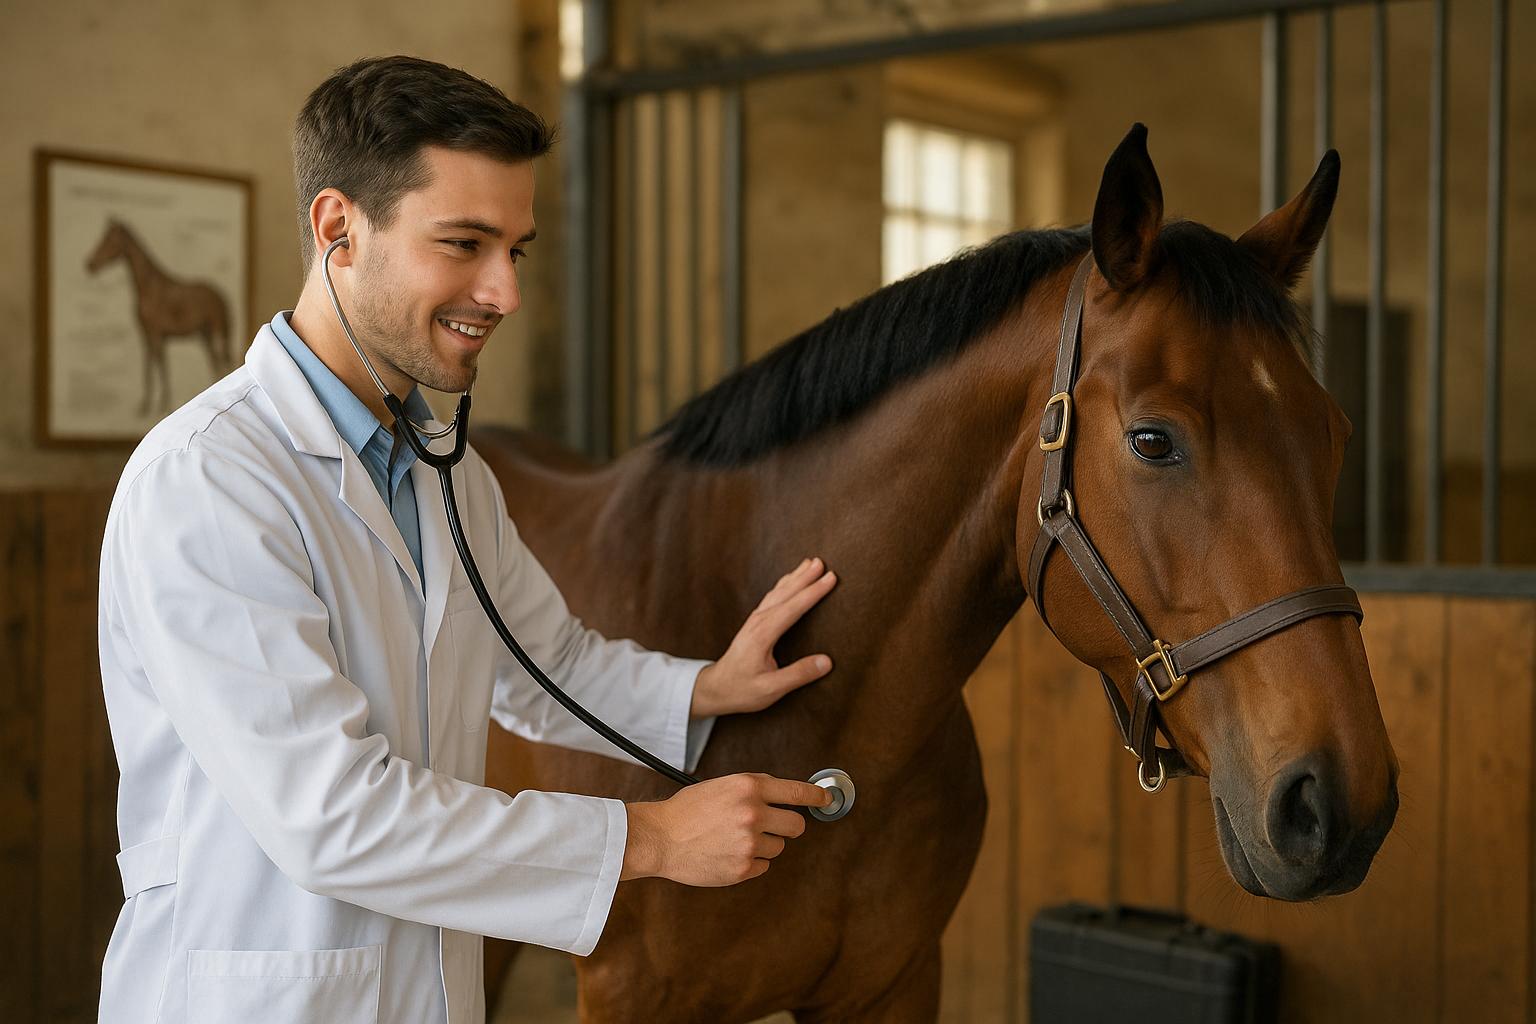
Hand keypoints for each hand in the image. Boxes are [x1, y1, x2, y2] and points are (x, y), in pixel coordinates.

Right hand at [621, 773, 831, 884]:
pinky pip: (763, 866)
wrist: (660, 837)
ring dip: (764, 845)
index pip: (796, 791)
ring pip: (778, 847)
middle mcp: (753, 814)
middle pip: (797, 825)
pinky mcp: (742, 868)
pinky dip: (750, 862)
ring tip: (735, 840)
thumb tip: (785, 795)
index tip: (826, 800)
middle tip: (771, 826)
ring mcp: (749, 843)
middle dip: (787, 826)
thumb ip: (754, 789)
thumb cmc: (689, 810)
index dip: (816, 796)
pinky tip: (728, 854)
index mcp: (749, 788)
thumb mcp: (723, 785)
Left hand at [690, 557, 837, 717]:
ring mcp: (755, 620)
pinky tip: (791, 580)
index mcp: (763, 634)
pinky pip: (772, 597)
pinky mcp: (754, 623)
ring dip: (795, 577)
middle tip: (823, 562)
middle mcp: (758, 622)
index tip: (831, 578)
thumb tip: (827, 661)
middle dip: (805, 577)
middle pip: (785, 593)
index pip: (793, 608)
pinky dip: (785, 585)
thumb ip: (798, 675)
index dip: (813, 592)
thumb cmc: (742, 690)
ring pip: (778, 592)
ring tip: (810, 563)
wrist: (715, 688)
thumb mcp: (771, 689)